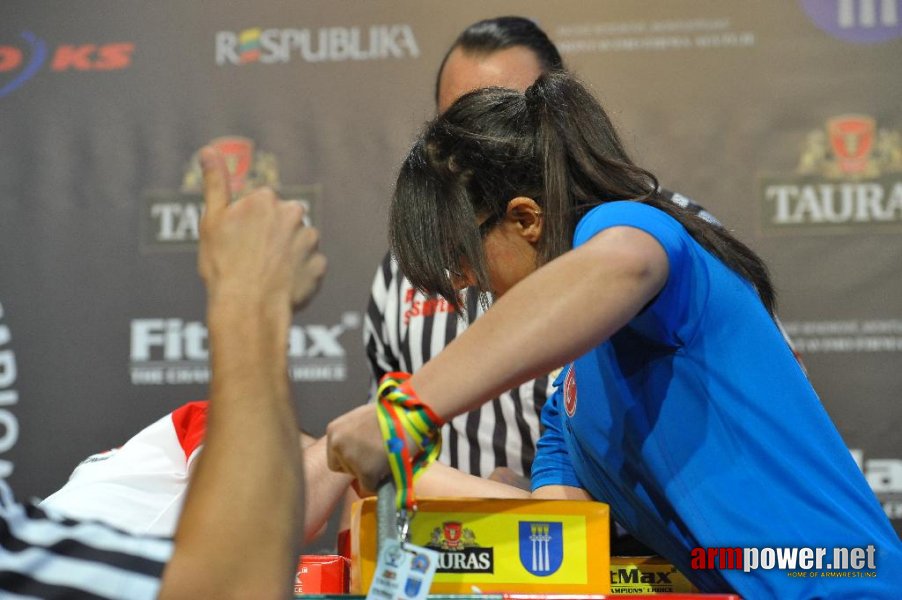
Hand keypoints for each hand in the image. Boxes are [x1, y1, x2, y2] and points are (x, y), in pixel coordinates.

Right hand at [197, 146, 325, 311]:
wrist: (248, 308)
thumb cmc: (225, 265)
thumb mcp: (212, 220)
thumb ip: (215, 183)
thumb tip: (209, 150)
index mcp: (265, 199)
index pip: (260, 207)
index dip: (248, 226)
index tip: (239, 243)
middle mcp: (293, 214)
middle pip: (283, 222)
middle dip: (272, 236)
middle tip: (252, 259)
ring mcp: (310, 241)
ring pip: (298, 244)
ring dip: (287, 255)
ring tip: (267, 275)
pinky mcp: (320, 266)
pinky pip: (309, 267)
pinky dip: (299, 275)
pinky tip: (281, 286)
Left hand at [325, 404, 389, 493]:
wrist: (409, 415)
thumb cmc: (391, 413)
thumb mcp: (362, 419)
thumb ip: (353, 434)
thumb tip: (357, 449)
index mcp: (334, 430)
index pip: (334, 455)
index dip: (351, 457)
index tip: (365, 454)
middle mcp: (337, 444)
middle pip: (344, 467)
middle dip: (359, 466)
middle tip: (377, 457)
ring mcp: (350, 458)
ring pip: (357, 478)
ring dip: (371, 472)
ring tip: (387, 458)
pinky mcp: (365, 471)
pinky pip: (370, 486)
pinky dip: (380, 482)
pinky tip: (391, 467)